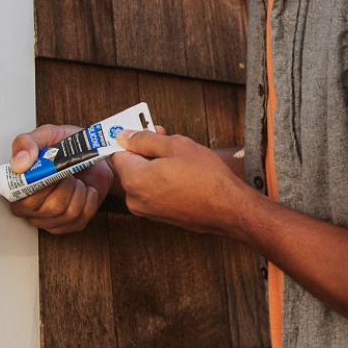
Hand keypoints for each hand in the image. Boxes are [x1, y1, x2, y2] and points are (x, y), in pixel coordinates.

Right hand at [5, 124, 113, 233]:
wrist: (95, 155)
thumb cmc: (68, 147)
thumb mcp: (46, 135)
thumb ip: (27, 143)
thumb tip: (19, 163)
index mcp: (19, 186)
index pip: (23, 199)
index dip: (41, 187)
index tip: (54, 171)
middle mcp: (30, 207)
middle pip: (50, 207)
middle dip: (66, 185)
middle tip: (67, 171)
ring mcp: (49, 218)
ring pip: (68, 212)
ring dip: (79, 191)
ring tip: (77, 179)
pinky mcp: (69, 224)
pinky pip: (82, 217)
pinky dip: (89, 199)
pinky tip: (86, 190)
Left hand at [111, 130, 254, 233]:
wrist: (229, 209)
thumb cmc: (206, 178)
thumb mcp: (175, 145)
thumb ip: (144, 139)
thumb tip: (124, 136)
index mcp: (134, 180)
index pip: (118, 153)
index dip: (131, 138)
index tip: (141, 130)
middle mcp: (135, 199)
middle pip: (130, 166)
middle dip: (145, 151)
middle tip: (164, 138)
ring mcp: (147, 211)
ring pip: (143, 179)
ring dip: (155, 165)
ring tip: (178, 156)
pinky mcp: (160, 217)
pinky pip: (153, 192)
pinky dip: (161, 180)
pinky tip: (181, 173)